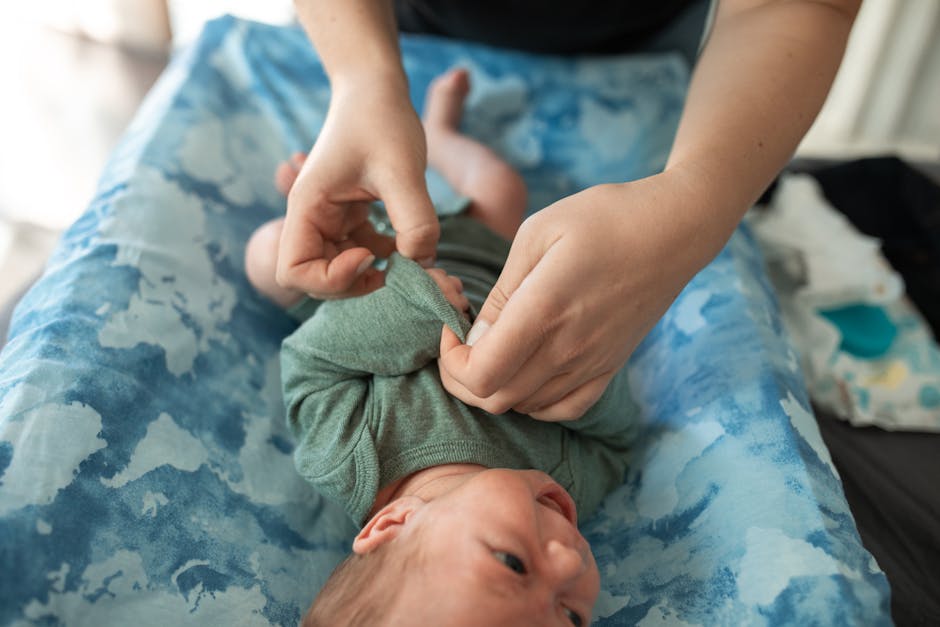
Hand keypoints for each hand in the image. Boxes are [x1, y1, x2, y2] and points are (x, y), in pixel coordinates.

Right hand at [276, 80, 439, 298]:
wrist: (377, 90)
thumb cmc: (381, 120)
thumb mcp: (402, 169)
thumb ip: (415, 220)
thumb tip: (422, 264)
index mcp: (307, 208)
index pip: (293, 272)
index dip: (331, 279)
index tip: (370, 255)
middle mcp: (313, 220)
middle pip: (318, 281)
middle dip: (358, 284)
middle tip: (402, 269)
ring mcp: (332, 222)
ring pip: (343, 272)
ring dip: (376, 276)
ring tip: (414, 262)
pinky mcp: (353, 220)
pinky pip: (364, 255)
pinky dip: (388, 260)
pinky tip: (413, 245)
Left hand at [438, 173, 716, 420]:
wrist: (675, 230)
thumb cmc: (604, 218)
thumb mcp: (538, 232)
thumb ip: (502, 291)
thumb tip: (476, 336)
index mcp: (543, 310)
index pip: (480, 375)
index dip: (450, 362)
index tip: (451, 328)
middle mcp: (568, 348)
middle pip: (495, 399)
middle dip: (462, 378)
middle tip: (462, 342)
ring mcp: (593, 364)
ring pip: (525, 407)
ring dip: (495, 386)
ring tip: (494, 348)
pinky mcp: (611, 368)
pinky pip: (563, 409)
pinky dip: (534, 401)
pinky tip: (527, 372)